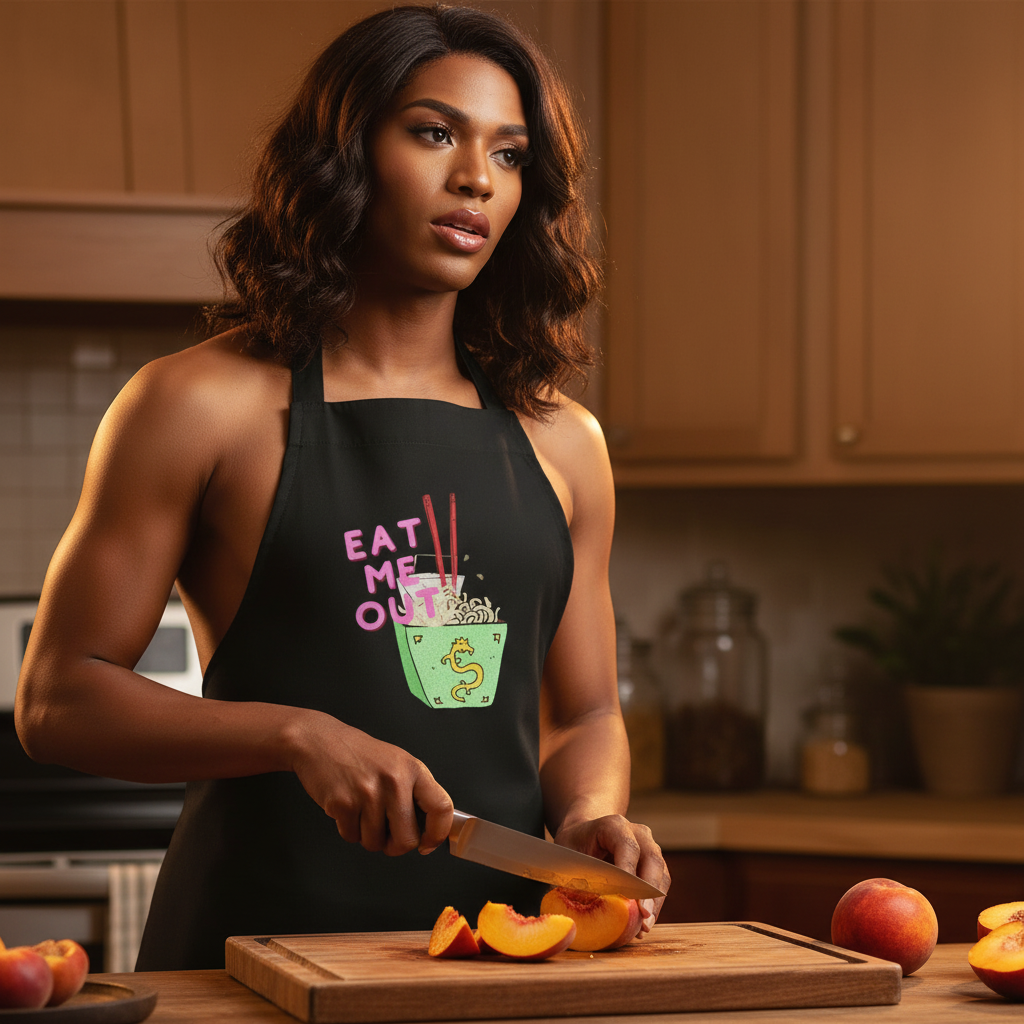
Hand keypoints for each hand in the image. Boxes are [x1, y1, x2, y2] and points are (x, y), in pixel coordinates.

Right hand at [286, 709, 452, 856]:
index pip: (440, 807)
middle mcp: (394, 780)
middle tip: (386, 834)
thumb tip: (429, 828)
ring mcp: (368, 793)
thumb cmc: (358, 753)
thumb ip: (414, 791)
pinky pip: (352, 837)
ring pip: (376, 843)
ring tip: (361, 810)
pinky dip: (348, 829)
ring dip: (367, 836)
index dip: (437, 834)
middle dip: (395, 846)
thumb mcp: (396, 762)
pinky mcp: (343, 804)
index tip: (428, 844)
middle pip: (407, 839)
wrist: (319, 740)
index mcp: (412, 769)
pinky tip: (346, 807)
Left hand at [553, 814, 670, 934]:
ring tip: (644, 928)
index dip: (629, 872)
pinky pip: (660, 884)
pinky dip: (654, 905)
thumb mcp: (568, 857)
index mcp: (614, 825)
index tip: (627, 898)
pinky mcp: (654, 865)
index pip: (627, 847)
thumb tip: (582, 909)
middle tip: (643, 917)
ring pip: (661, 874)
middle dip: (648, 892)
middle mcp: (638, 833)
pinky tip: (643, 925)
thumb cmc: (574, 846)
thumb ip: (577, 879)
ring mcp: (649, 847)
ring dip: (655, 903)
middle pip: (652, 859)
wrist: (585, 833)